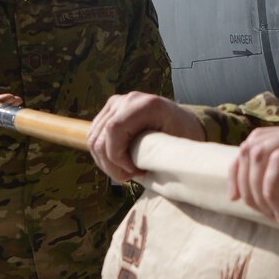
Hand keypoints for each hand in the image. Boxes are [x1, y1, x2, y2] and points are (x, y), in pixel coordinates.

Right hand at [87, 92, 203, 181]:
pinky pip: (95, 137)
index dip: (117, 155)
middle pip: (100, 136)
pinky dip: (103, 156)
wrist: (184, 122)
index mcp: (146, 105)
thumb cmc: (184, 136)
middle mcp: (128, 100)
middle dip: (110, 164)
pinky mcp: (110, 111)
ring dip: (105, 162)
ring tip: (125, 173)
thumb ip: (157, 155)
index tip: (134, 171)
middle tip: (129, 178)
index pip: (114, 129)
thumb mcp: (176, 146)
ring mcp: (116, 104)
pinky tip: (120, 165)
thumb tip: (138, 171)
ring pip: (94, 139)